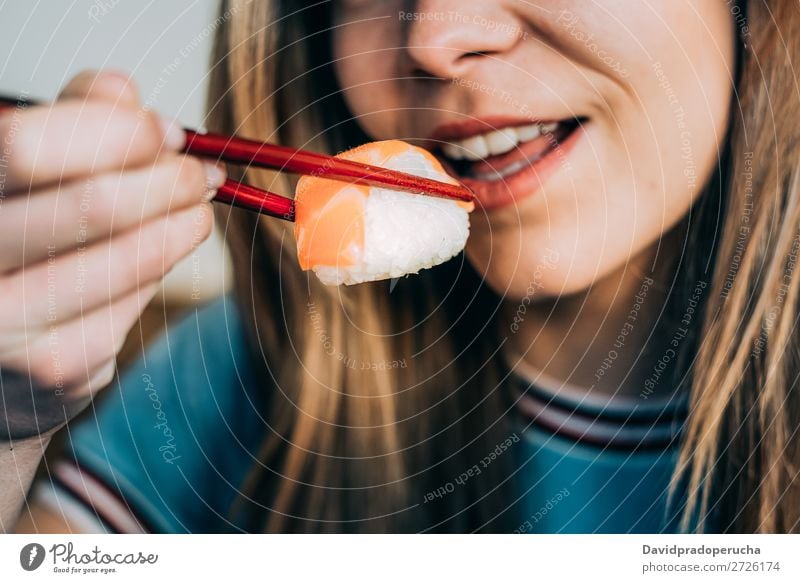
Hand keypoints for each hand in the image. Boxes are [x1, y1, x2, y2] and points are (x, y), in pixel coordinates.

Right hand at [0, 70, 223, 440]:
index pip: (30, 148)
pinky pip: (137, 302)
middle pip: (95, 205)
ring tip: (198, 208)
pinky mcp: (59, 366)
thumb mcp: (26, 168)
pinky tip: (163, 250)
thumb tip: (125, 95)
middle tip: (200, 173)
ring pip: (130, 258)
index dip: (117, 132)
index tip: (165, 134)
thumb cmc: (14, 236)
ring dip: (184, 223)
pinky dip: (162, 267)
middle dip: (170, 179)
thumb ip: (68, 122)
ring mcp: (9, 326)